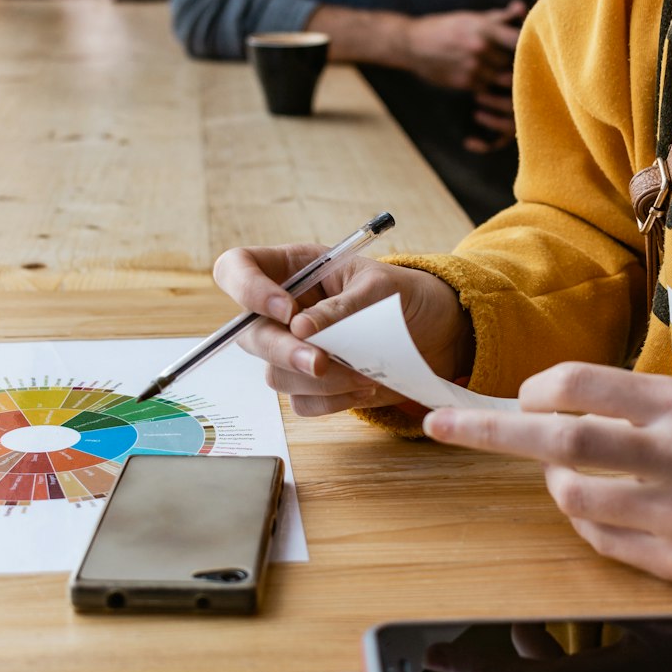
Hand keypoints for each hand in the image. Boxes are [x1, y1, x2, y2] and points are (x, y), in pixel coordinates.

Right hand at [213, 243, 474, 416]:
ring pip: (276, 375)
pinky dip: (334, 400)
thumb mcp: (381, 288)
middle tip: (321, 363)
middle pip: (250, 334)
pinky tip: (367, 387)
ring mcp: (291, 350)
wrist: (434, 332)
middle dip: (285, 352)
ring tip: (366, 375)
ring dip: (320, 382)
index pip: (236, 269)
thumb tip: (300, 328)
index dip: (248, 290)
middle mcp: (281, 310)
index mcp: (292, 268)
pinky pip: (302, 402)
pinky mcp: (309, 385)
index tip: (287, 310)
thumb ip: (342, 306)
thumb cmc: (404, 295)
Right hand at [404, 0, 525, 151]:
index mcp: (484, 28)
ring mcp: (472, 67)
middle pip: (513, 61)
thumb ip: (499, 17)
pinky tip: (485, 78)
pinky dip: (489, 85)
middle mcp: (480, 48)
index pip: (518, 39)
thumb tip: (521, 7)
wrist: (413, 44)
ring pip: (502, 77)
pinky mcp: (465, 83)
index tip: (538, 48)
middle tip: (526, 64)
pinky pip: (487, 87)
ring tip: (505, 73)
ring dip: (504, 76)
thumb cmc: (445, 26)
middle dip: (517, 63)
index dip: (530, 45)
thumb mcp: (470, 17)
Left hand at [423, 364, 671, 593]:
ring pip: (571, 499)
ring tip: (574, 479)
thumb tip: (534, 404)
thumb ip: (619, 402)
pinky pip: (598, 541)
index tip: (517, 399)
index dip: (533, 392)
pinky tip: (608, 511)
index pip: (579, 385)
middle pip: (560, 442)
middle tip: (444, 426)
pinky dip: (586, 523)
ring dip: (553, 486)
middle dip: (489, 434)